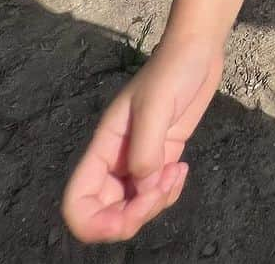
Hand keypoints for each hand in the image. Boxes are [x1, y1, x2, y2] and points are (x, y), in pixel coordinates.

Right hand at [61, 32, 223, 243]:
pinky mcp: (161, 158)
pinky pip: (155, 194)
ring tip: (175, 173)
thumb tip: (143, 189)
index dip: (96, 223)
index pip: (78, 202)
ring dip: (155, 204)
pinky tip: (182, 169)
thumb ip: (146, 151)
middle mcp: (116, 160)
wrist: (197, 50)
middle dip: (134, 217)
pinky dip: (168, 193)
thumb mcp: (156, 106)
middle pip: (106, 214)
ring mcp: (139, 160)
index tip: (130, 214)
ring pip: (133, 208)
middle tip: (161, 190)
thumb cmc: (172, 70)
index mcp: (103, 147)